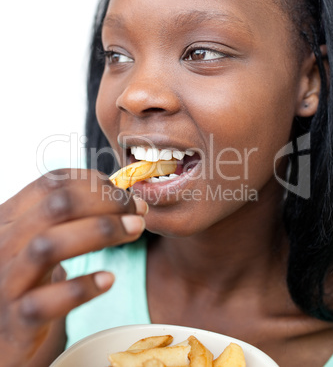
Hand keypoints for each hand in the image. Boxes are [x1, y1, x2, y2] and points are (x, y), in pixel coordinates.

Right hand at [0, 169, 146, 366]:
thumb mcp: (42, 238)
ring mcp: (6, 281)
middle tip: (137, 210)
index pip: (52, 182)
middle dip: (106, 203)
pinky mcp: (16, 319)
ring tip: (135, 229)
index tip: (123, 193)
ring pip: (50, 245)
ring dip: (101, 232)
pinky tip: (108, 279)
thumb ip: (71, 217)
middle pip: (57, 207)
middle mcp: (3, 243)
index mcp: (11, 217)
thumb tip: (123, 198)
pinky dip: (81, 288)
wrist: (1, 330)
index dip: (94, 182)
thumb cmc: (31, 276)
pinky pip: (46, 301)